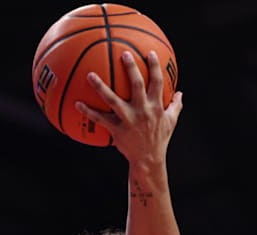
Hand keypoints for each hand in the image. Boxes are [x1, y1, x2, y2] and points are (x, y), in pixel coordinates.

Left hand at [76, 50, 183, 165]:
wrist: (149, 159)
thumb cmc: (159, 139)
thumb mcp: (171, 122)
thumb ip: (175, 105)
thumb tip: (180, 93)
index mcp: (156, 106)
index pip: (157, 82)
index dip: (154, 67)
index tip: (150, 53)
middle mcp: (142, 110)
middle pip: (137, 85)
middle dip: (131, 68)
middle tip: (123, 53)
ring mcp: (128, 119)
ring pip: (113, 100)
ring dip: (100, 87)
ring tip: (90, 75)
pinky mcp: (117, 130)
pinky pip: (100, 119)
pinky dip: (88, 111)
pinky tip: (76, 103)